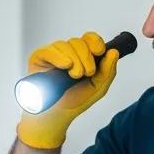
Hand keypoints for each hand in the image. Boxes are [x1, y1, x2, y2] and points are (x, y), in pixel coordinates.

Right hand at [16, 31, 119, 149]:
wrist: (58, 114)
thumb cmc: (75, 100)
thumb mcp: (98, 88)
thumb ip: (108, 71)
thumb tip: (114, 52)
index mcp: (82, 56)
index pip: (89, 38)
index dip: (95, 42)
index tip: (100, 52)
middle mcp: (67, 52)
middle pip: (79, 41)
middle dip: (86, 58)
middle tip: (86, 74)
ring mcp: (53, 54)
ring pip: (65, 45)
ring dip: (74, 60)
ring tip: (74, 76)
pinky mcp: (39, 58)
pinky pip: (49, 50)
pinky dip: (59, 57)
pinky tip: (65, 66)